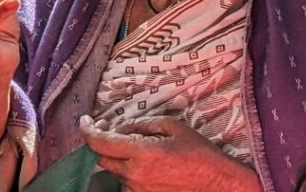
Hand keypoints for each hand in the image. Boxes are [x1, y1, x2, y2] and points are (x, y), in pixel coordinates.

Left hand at [80, 115, 262, 191]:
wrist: (220, 185)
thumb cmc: (200, 154)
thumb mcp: (171, 126)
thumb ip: (140, 124)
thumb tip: (120, 127)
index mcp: (141, 153)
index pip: (99, 142)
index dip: (87, 129)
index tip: (85, 120)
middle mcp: (135, 174)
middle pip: (102, 158)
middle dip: (103, 142)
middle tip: (112, 129)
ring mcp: (140, 190)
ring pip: (116, 171)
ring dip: (119, 158)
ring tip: (139, 148)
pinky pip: (129, 183)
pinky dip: (131, 171)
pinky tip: (147, 164)